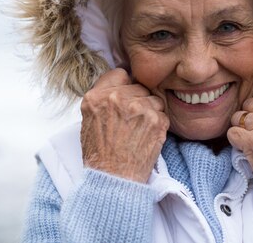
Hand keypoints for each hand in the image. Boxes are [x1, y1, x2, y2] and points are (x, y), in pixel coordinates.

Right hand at [80, 68, 169, 182]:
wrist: (113, 179)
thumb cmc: (100, 155)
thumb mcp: (89, 120)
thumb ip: (103, 99)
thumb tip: (121, 85)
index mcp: (97, 97)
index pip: (120, 74)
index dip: (124, 86)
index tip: (125, 96)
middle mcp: (117, 98)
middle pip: (139, 86)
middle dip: (138, 100)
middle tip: (132, 120)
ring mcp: (139, 108)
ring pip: (154, 98)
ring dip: (150, 111)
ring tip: (139, 129)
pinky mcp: (157, 120)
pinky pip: (163, 113)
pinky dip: (159, 124)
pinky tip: (147, 136)